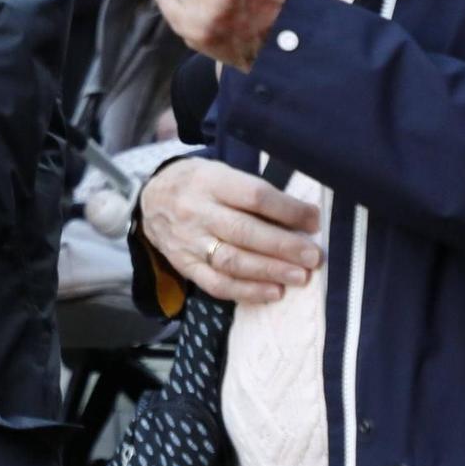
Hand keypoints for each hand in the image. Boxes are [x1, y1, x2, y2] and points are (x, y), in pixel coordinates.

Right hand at [139, 157, 323, 303]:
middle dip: (283, 246)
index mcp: (210, 181)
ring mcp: (189, 241)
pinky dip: (247, 292)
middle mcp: (197, 211)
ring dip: (270, 271)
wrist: (150, 199)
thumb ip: (253, 193)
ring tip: (300, 277)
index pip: (254, 196)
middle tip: (313, 256)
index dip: (287, 210)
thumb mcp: (221, 173)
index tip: (313, 221)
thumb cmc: (198, 184)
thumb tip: (301, 218)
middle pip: (244, 231)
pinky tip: (273, 292)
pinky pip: (216, 284)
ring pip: (232, 261)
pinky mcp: (185, 265)